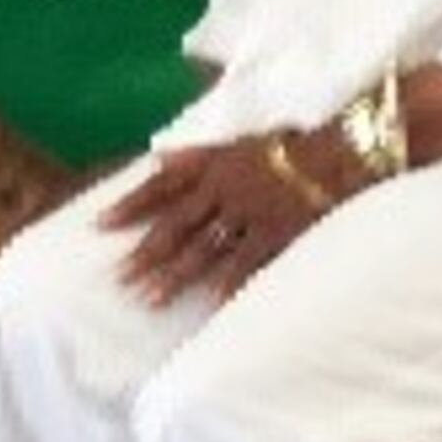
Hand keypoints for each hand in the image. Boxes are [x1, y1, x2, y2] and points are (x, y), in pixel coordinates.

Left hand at [102, 138, 331, 304]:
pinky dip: (228, 282)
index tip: (101, 224)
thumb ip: (197, 153)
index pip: (162, 185)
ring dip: (175, 275)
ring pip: (203, 248)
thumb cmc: (291, 141)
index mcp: (213, 163)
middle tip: (118, 278)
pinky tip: (209, 303)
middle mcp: (224, 188)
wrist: (339, 149)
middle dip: (145, 253)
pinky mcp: (276, 232)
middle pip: (175, 223)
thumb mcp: (237, 139)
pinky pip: (246, 261)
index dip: (130, 204)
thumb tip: (157, 159)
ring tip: (150, 299)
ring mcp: (249, 212)